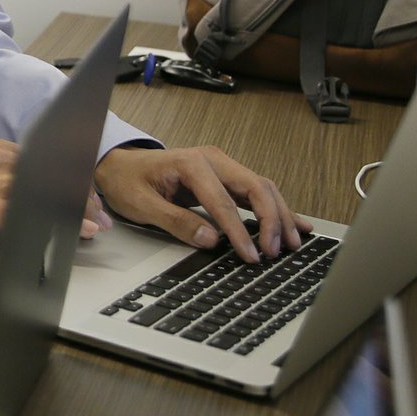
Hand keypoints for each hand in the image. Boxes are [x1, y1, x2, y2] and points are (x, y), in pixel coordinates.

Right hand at [0, 139, 105, 248]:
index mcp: (3, 151)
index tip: (92, 201)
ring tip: (93, 227)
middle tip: (100, 219)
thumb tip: (49, 199)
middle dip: (83, 199)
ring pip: (50, 193)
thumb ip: (14, 180)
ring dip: (76, 212)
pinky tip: (72, 234)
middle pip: (57, 175)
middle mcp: (3, 160)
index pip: (53, 161)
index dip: (76, 183)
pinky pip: (34, 215)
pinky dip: (57, 225)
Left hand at [92, 144, 311, 260]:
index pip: (224, 202)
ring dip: (280, 216)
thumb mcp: (142, 205)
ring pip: (262, 188)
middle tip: (277, 251)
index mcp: (191, 164)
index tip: (251, 255)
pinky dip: (277, 208)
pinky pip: (256, 191)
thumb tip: (210, 239)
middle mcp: (212, 160)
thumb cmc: (128, 181)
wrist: (119, 165)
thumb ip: (175, 221)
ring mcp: (221, 166)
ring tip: (293, 244)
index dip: (240, 231)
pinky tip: (297, 224)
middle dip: (271, 220)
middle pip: (255, 187)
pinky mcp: (225, 176)